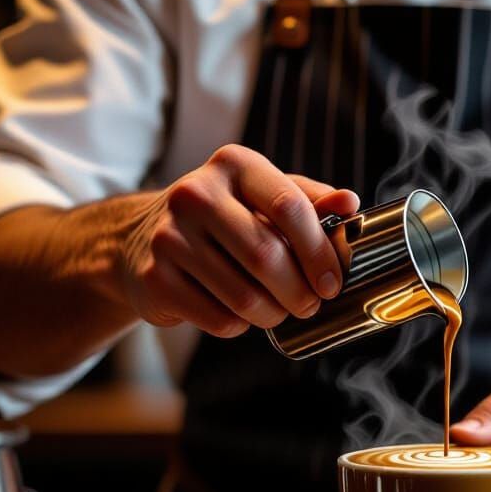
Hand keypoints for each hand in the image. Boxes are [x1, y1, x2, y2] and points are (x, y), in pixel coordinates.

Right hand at [118, 144, 358, 336]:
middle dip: (300, 292)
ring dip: (273, 314)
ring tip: (278, 310)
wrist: (140, 239)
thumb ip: (310, 200)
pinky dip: (240, 326)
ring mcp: (169, 236)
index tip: (333, 282)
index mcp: (234, 165)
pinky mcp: (154, 278)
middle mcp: (196, 194)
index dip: (320, 252)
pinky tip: (240, 314)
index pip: (289, 207)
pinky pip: (218, 319)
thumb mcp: (264, 196)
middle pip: (266, 256)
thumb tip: (350, 203)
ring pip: (244, 296)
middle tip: (310, 305)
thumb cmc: (223, 218)